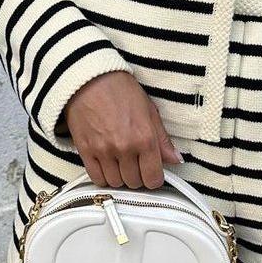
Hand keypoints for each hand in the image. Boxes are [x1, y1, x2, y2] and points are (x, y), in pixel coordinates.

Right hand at [60, 71, 182, 189]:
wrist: (90, 79)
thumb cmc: (121, 90)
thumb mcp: (149, 110)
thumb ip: (162, 139)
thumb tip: (175, 159)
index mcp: (145, 138)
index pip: (153, 178)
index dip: (155, 178)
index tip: (152, 172)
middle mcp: (125, 148)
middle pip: (134, 182)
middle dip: (138, 176)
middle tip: (136, 164)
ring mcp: (103, 151)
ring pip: (116, 183)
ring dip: (120, 177)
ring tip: (121, 163)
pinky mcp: (85, 151)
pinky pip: (96, 178)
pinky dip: (104, 176)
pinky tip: (107, 165)